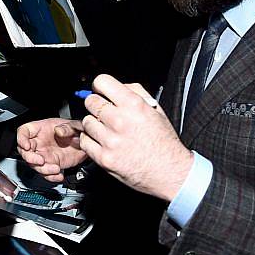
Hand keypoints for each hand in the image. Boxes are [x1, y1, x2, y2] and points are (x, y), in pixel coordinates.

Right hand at [17, 118, 87, 182]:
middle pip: (25, 151)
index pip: (24, 131)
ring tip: (55, 169)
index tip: (26, 145)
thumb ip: (67, 127)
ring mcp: (44, 155)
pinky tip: (59, 175)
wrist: (86, 144)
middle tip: (41, 161)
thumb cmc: (77, 130)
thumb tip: (59, 131)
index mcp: (41, 129)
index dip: (21, 139)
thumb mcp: (74, 125)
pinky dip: (51, 177)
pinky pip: (46, 174)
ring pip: (34, 165)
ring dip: (43, 170)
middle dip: (30, 158)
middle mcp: (39, 143)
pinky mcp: (51, 165)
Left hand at [80, 74, 193, 200]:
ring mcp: (110, 140)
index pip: (102, 82)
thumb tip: (115, 87)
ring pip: (86, 121)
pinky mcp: (104, 158)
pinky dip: (91, 141)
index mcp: (134, 105)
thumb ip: (135, 92)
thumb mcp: (156, 110)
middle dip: (96, 105)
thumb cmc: (164, 142)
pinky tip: (103, 142)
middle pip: (90, 101)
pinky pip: (85, 141)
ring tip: (108, 131)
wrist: (169, 172)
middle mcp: (120, 121)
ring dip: (94, 125)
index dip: (100, 87)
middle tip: (105, 114)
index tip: (102, 92)